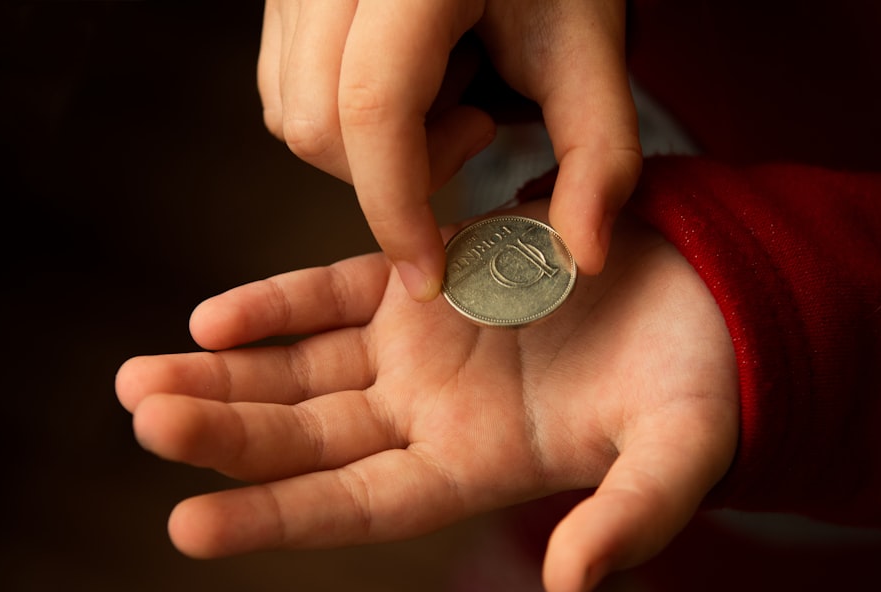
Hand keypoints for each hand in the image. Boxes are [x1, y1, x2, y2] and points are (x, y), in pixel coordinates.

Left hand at [115, 200, 735, 591]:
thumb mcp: (675, 455)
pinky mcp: (426, 278)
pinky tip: (216, 318)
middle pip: (308, 435)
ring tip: (143, 381)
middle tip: (145, 421)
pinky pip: (338, 292)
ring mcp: (420, 347)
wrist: (701, 296)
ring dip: (226, 373)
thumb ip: (629, 518)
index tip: (187, 525)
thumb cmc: (697, 384)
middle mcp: (429, 414)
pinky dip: (280, 304)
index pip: (355, 505)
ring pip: (303, 367)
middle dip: (226, 433)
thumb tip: (572, 584)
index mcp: (473, 468)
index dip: (276, 517)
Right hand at [258, 0, 641, 300]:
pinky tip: (410, 87)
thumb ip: (598, 158)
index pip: (373, 108)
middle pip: (317, 127)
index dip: (396, 207)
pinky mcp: (282, 3)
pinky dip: (343, 127)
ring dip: (370, 150)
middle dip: (393, 173)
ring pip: (292, 119)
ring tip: (445, 95)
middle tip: (473, 129)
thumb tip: (583, 258)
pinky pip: (285, 98)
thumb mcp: (588, 54)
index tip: (429, 275)